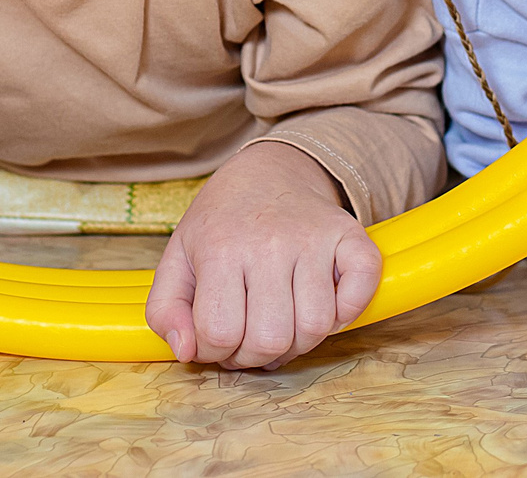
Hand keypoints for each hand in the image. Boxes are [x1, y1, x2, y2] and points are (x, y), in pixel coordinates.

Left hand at [146, 140, 379, 369]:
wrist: (268, 170)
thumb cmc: (221, 222)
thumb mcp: (177, 258)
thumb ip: (165, 310)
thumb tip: (186, 352)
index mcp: (221, 248)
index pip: (219, 333)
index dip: (214, 351)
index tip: (216, 338)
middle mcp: (269, 242)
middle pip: (270, 339)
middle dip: (255, 355)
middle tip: (248, 337)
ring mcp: (313, 238)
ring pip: (316, 327)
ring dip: (298, 343)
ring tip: (281, 325)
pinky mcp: (349, 235)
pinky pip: (361, 289)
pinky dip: (348, 312)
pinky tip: (324, 307)